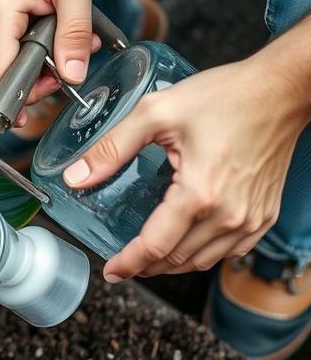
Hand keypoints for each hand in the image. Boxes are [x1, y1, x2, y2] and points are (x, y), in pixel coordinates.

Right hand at [0, 0, 98, 105]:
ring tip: (55, 40)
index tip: (56, 85)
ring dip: (27, 62)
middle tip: (65, 61)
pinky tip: (37, 32)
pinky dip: (17, 49)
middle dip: (33, 75)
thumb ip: (76, 33)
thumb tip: (74, 76)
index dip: (27, 89)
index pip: (0, 74)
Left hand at [63, 54, 310, 280]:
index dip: (128, 263)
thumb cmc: (228, 95)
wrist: (282, 89)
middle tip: (123, 262)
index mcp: (199, 193)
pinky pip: (229, 251)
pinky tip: (185, 244)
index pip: (155, 246)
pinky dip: (202, 255)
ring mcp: (251, 218)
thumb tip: (76, 177)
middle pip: (177, 260)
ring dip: (172, 264)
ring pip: (202, 261)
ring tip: (147, 257)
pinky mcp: (265, 214)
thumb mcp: (156, 112)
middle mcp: (229, 214)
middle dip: (145, 266)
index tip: (111, 270)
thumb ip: (112, 148)